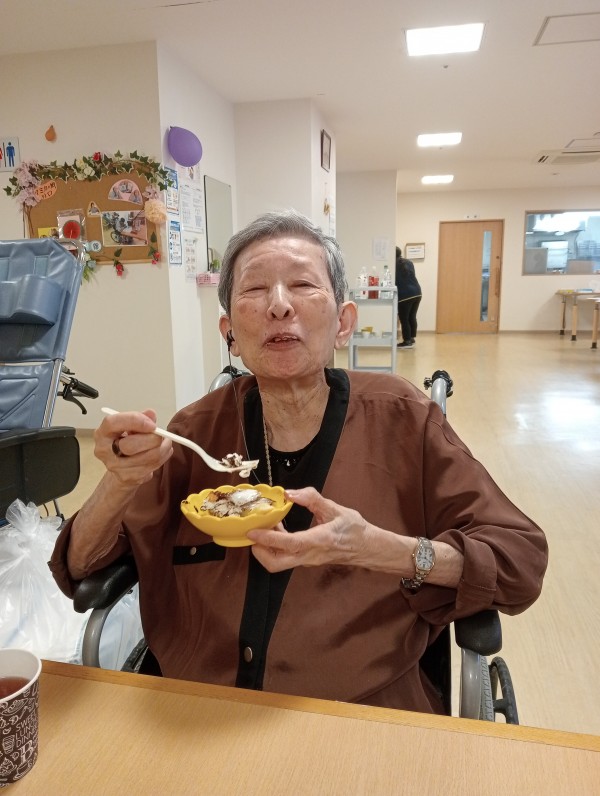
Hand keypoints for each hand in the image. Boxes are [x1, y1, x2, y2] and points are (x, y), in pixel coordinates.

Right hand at [95, 409, 172, 486]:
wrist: (121, 466)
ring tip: (166, 441)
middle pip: (130, 445)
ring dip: (162, 448)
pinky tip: (163, 451)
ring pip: (146, 458)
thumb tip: (151, 414)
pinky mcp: (128, 477)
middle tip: (161, 434)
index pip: (113, 423)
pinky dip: (163, 457)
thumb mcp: (130, 426)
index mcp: (102, 433)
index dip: (135, 421)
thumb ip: (140, 418)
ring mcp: (115, 467)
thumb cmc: (126, 440)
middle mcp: (104, 451)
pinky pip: (152, 466)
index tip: (152, 424)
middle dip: (152, 438)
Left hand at [247, 486, 373, 572]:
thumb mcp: (335, 508)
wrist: (368, 548)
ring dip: (266, 548)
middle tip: (253, 532)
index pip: (289, 544)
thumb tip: (290, 493)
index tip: (253, 531)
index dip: (268, 539)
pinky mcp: (306, 560)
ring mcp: (307, 560)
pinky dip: (275, 546)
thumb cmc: (354, 529)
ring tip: (266, 525)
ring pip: (279, 563)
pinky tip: (278, 528)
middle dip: (259, 551)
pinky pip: (285, 557)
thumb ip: (312, 499)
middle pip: (277, 564)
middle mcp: (310, 555)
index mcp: (319, 541)